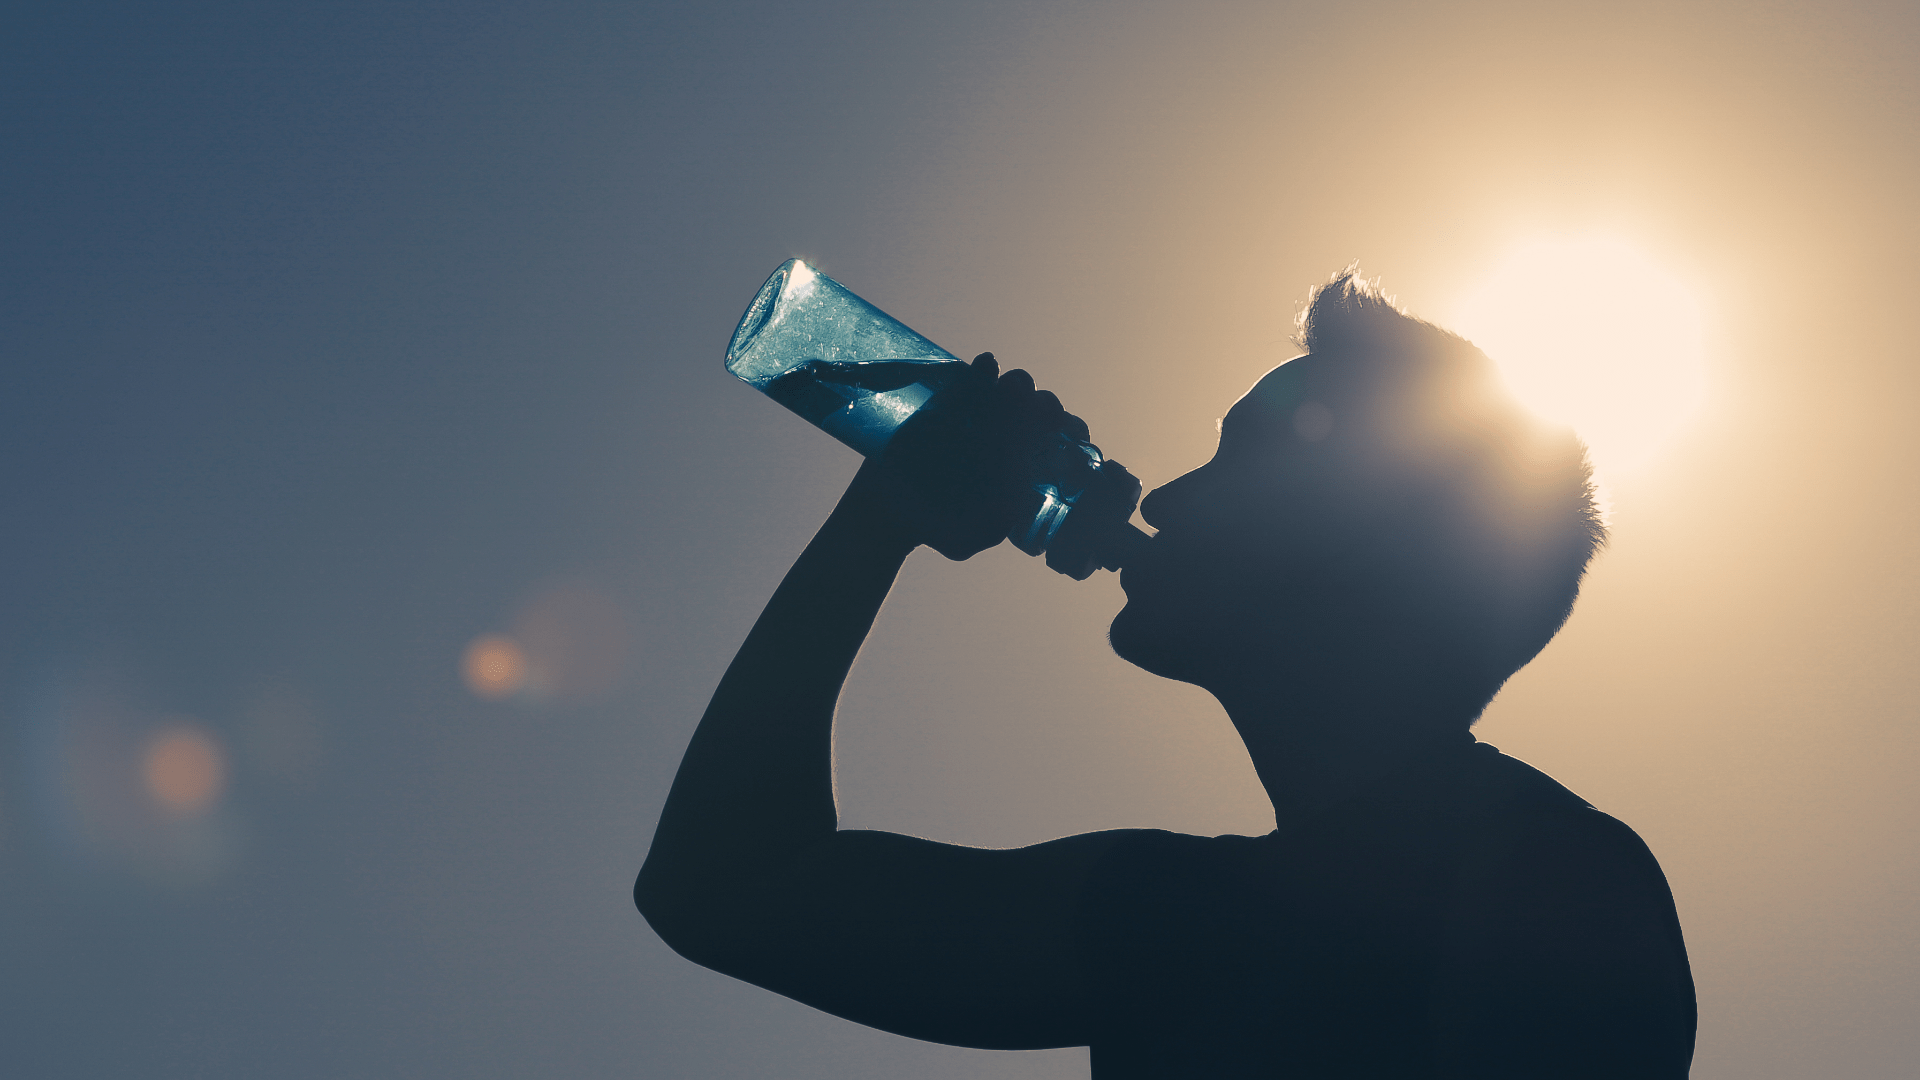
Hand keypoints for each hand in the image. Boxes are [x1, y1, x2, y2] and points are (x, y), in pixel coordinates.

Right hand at [841, 353, 1091, 560]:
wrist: (883, 510)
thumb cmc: (930, 525)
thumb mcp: (963, 538)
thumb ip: (989, 528)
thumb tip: (1012, 508)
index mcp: (1019, 465)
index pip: (1057, 442)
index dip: (1071, 432)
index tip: (1068, 436)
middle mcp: (1005, 436)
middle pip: (1039, 410)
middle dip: (1048, 406)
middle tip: (1043, 414)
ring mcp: (978, 414)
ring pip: (1011, 388)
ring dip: (1020, 384)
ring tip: (1014, 390)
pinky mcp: (949, 399)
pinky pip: (973, 377)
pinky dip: (984, 369)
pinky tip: (987, 368)